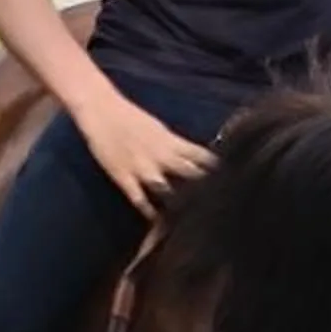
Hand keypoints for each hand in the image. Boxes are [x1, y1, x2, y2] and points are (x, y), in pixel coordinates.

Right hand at [76, 90, 214, 216]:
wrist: (101, 109)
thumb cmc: (131, 118)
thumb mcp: (160, 129)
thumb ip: (177, 146)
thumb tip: (197, 160)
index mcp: (171, 142)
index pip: (202, 158)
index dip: (217, 171)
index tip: (229, 181)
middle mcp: (161, 156)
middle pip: (189, 175)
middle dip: (203, 188)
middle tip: (216, 204)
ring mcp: (142, 168)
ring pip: (166, 190)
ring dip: (177, 202)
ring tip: (190, 218)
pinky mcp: (123, 177)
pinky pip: (139, 199)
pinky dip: (149, 211)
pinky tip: (158, 222)